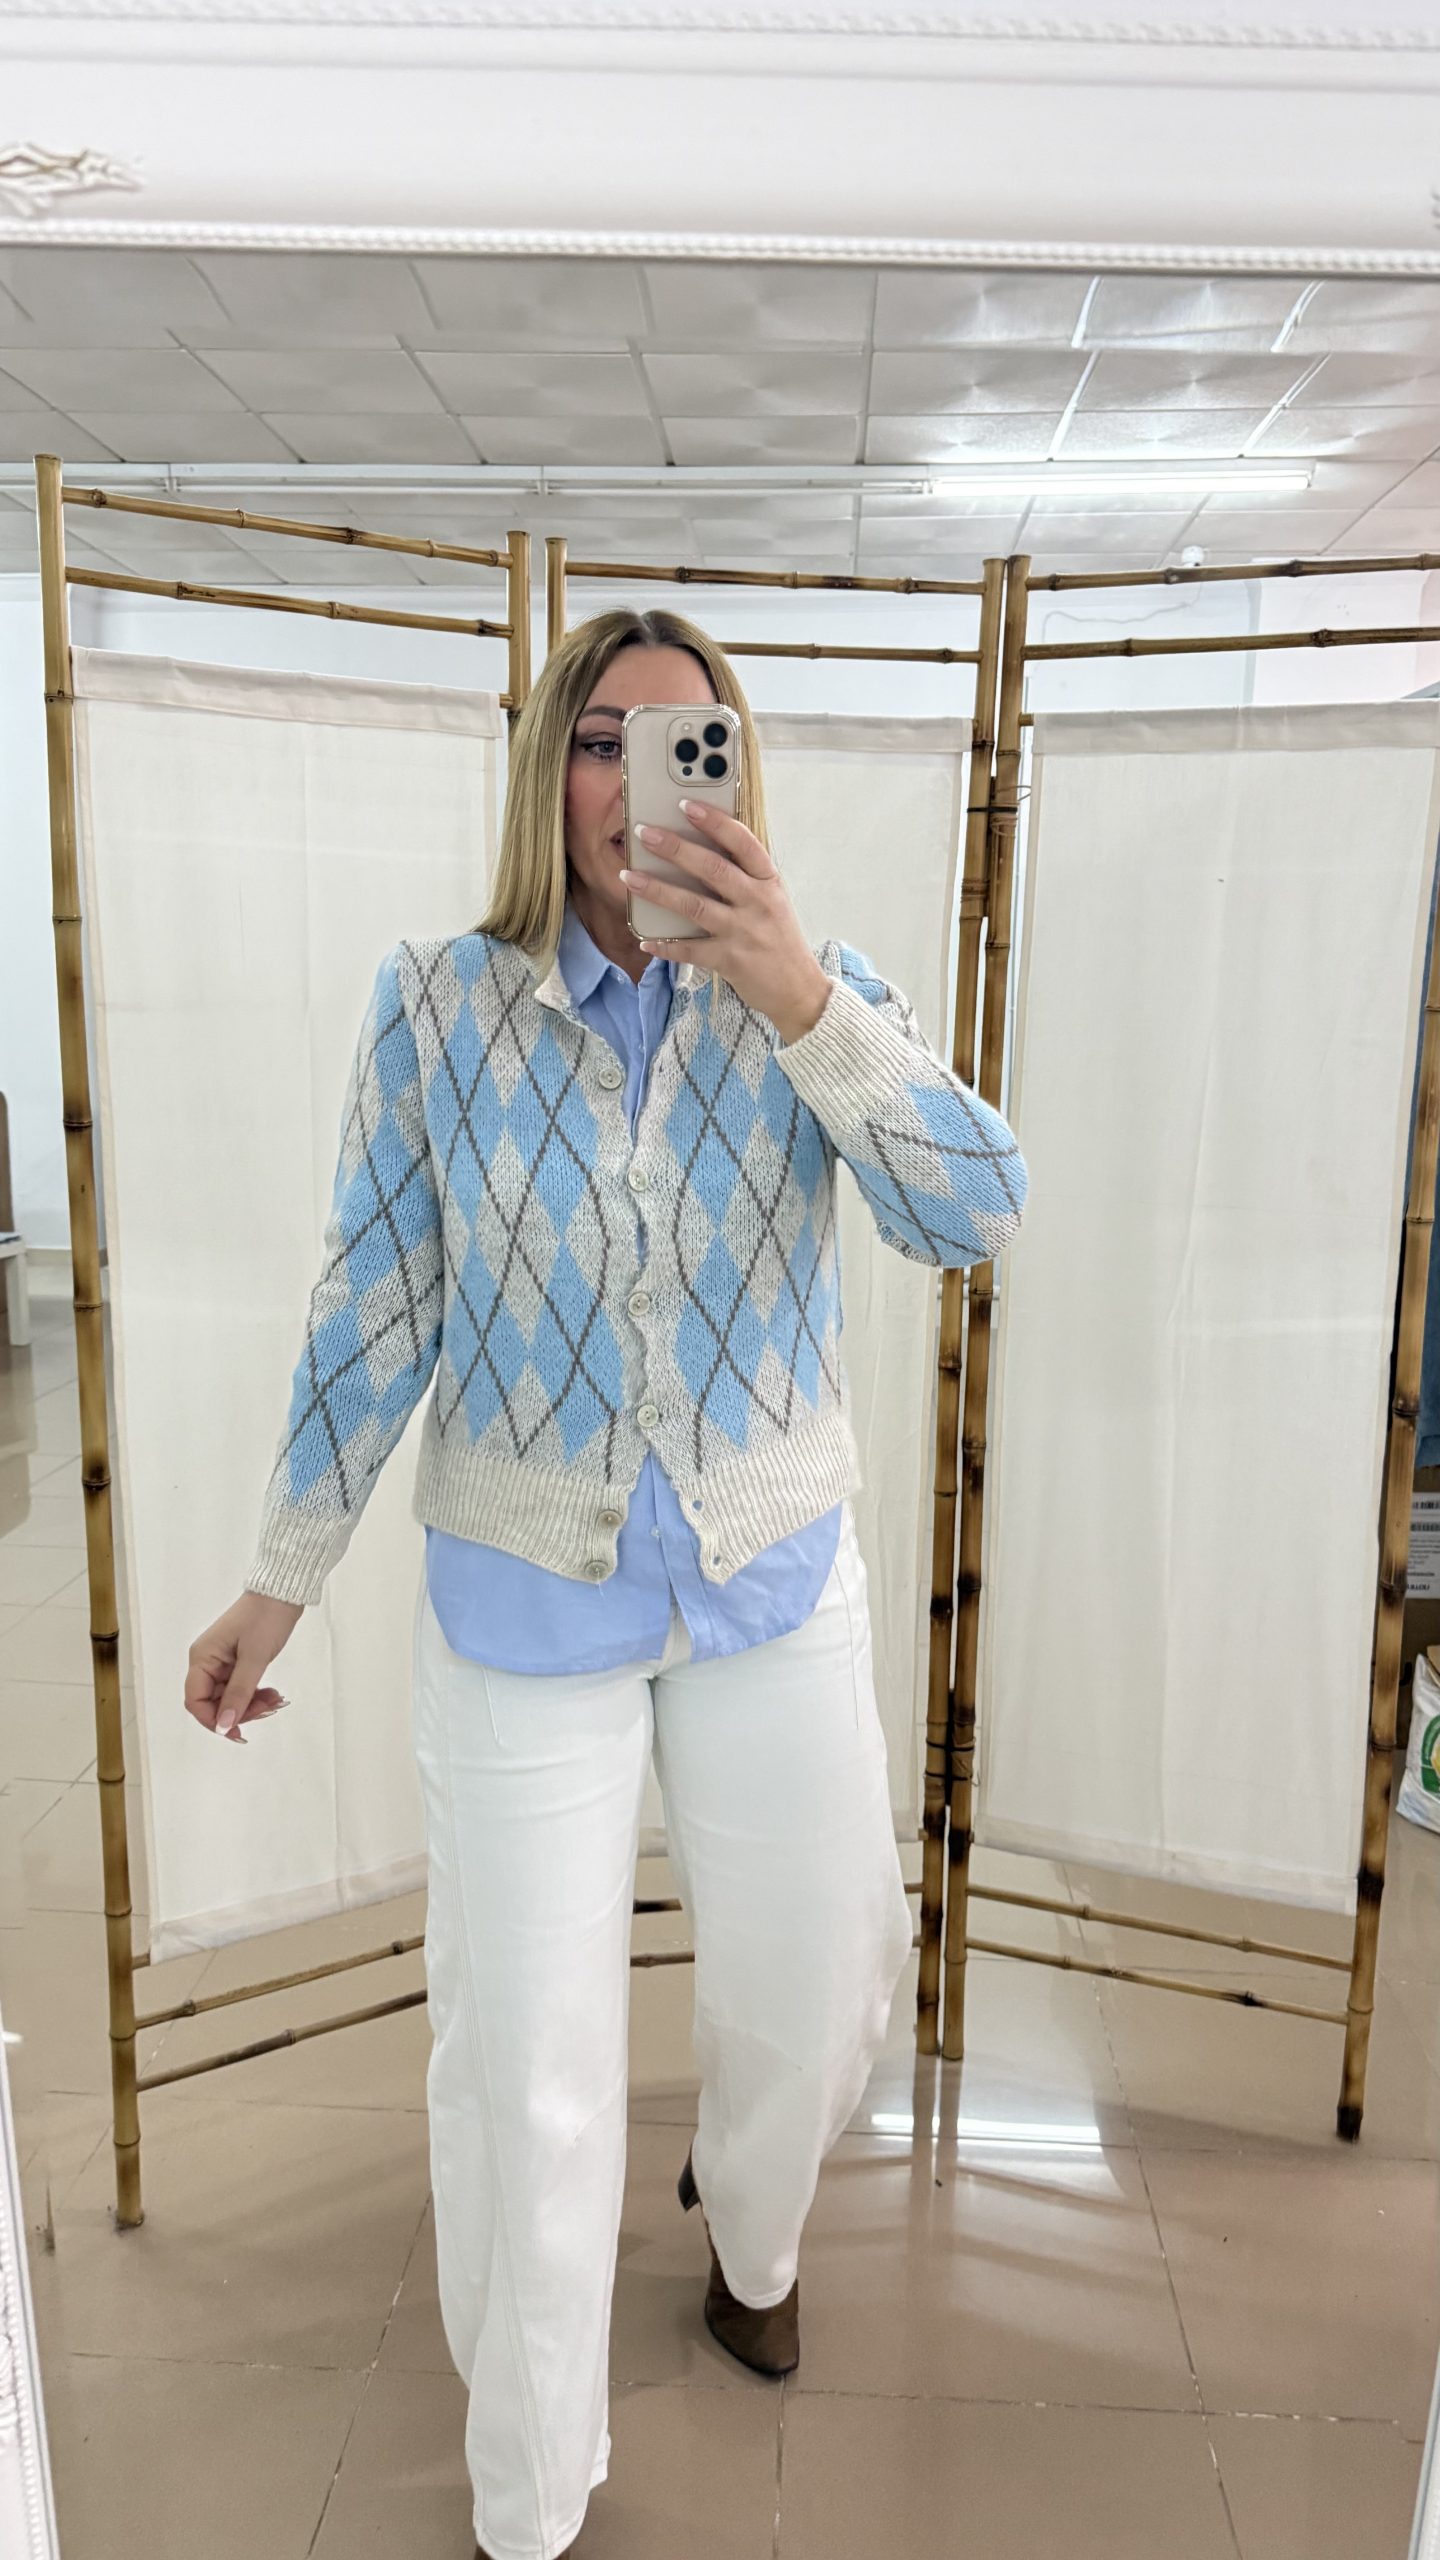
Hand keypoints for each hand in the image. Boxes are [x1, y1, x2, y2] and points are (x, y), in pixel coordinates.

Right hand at [184, 1591, 302, 1744]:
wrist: (282, 1593)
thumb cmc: (266, 1617)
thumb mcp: (254, 1658)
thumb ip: (239, 1694)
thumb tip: (224, 1725)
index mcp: (202, 1658)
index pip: (195, 1701)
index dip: (214, 1721)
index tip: (238, 1731)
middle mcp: (207, 1661)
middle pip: (214, 1703)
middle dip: (240, 1712)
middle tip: (268, 1709)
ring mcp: (222, 1661)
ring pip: (229, 1698)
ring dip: (252, 1705)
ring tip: (275, 1699)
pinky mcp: (237, 1661)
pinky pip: (240, 1687)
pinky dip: (256, 1694)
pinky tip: (273, 1693)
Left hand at [620, 801, 832, 1044]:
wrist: (799, 989)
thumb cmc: (779, 940)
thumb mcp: (771, 900)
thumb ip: (743, 878)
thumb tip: (698, 854)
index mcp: (768, 882)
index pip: (742, 842)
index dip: (714, 821)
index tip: (686, 804)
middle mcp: (758, 903)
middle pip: (712, 868)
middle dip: (674, 848)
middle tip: (644, 833)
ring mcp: (744, 932)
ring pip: (694, 906)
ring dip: (658, 890)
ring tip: (629, 876)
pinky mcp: (731, 961)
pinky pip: (690, 950)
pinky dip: (665, 946)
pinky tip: (645, 939)